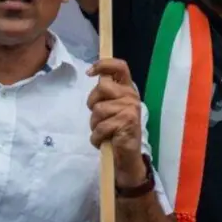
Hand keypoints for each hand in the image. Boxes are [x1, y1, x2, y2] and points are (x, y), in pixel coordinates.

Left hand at [87, 58, 145, 187]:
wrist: (127, 156)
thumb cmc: (116, 131)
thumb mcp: (111, 108)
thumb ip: (106, 93)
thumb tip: (94, 74)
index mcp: (128, 90)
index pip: (120, 67)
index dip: (104, 65)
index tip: (89, 72)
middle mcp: (131, 96)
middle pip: (102, 88)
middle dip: (93, 103)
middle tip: (98, 117)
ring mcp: (130, 109)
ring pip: (98, 110)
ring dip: (95, 125)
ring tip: (103, 132)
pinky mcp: (126, 123)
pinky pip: (100, 127)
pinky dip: (97, 138)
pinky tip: (104, 141)